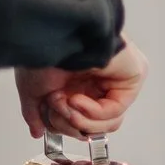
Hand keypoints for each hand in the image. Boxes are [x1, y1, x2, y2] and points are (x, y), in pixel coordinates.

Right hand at [16, 37, 146, 138]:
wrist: (51, 33)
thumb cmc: (42, 51)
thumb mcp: (32, 90)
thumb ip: (36, 114)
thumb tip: (38, 132)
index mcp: (79, 83)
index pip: (83, 122)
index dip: (66, 126)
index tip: (50, 116)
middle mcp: (99, 82)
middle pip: (95, 126)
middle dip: (71, 124)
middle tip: (56, 107)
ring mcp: (117, 80)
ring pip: (109, 123)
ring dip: (81, 120)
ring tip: (66, 103)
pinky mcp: (132, 77)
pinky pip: (115, 110)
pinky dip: (93, 111)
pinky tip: (76, 98)